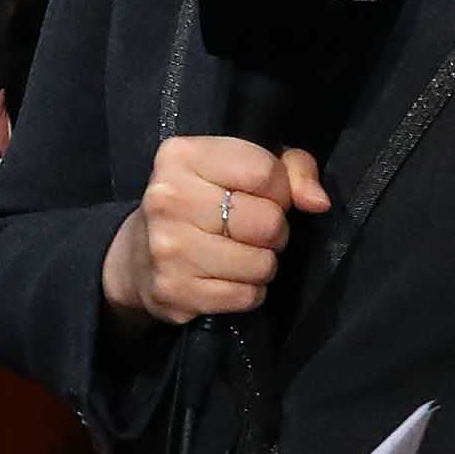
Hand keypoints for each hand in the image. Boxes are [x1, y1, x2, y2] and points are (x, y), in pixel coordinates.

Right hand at [105, 134, 331, 324]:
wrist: (136, 257)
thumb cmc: (200, 202)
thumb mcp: (239, 167)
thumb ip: (290, 169)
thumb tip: (318, 202)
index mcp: (182, 156)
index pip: (264, 172)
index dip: (280, 189)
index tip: (265, 197)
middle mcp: (168, 198)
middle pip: (267, 221)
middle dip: (273, 231)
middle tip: (252, 231)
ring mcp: (167, 248)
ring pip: (261, 264)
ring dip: (261, 264)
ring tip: (239, 255)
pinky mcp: (173, 291)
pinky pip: (245, 297)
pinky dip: (247, 292)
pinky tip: (227, 279)